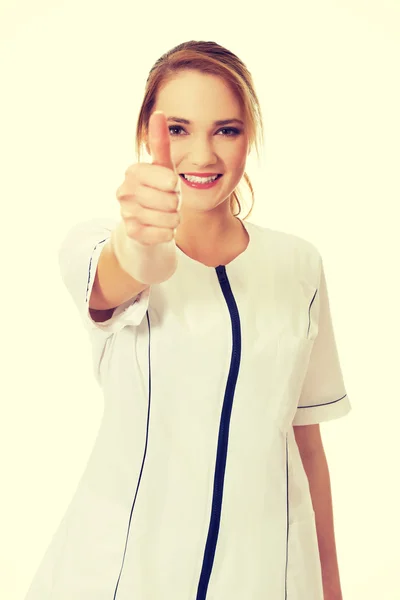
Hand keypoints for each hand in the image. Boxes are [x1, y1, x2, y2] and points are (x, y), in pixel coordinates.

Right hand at [116, 110, 180, 246]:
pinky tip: (160, 228)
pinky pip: (162, 234)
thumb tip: (158, 112)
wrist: (147, 223)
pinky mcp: (131, 232)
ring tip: (164, 215)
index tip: (170, 186)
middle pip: (170, 201)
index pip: (168, 180)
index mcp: (133, 171)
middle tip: (167, 202)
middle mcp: (124, 191)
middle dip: (176, 204)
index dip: (175, 186)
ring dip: (173, 219)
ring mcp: (125, 212)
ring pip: (168, 218)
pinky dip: (167, 233)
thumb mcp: (163, 168)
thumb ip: (161, 143)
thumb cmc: (158, 192)